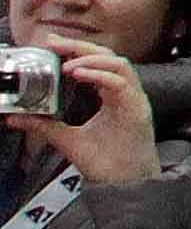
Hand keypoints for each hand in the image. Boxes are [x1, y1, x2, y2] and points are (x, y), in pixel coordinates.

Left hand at [4, 30, 153, 187]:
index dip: (76, 50)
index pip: (97, 63)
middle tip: (55, 44)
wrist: (124, 184)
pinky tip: (80, 75)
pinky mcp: (137, 109)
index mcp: (112, 96)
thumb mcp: (67, 139)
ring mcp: (133, 100)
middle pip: (109, 56)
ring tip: (67, 64)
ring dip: (92, 59)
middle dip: (81, 47)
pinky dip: (100, 75)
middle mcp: (125, 94)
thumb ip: (44, 126)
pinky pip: (121, 84)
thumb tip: (15, 117)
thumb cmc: (106, 162)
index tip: (52, 45)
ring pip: (119, 64)